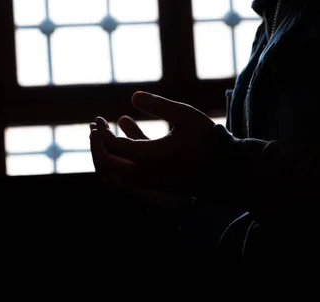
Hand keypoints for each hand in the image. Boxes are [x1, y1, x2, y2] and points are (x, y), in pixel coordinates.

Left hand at [89, 91, 222, 206]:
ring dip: (105, 154)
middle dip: (96, 145)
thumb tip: (133, 96)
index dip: (100, 133)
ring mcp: (147, 183)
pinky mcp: (152, 185)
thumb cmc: (208, 141)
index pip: (111, 147)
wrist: (226, 171)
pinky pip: (126, 175)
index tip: (98, 119)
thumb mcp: (185, 116)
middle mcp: (143, 175)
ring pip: (114, 174)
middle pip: (106, 165)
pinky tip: (125, 130)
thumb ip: (158, 105)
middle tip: (94, 126)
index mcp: (148, 158)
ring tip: (103, 131)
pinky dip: (118, 158)